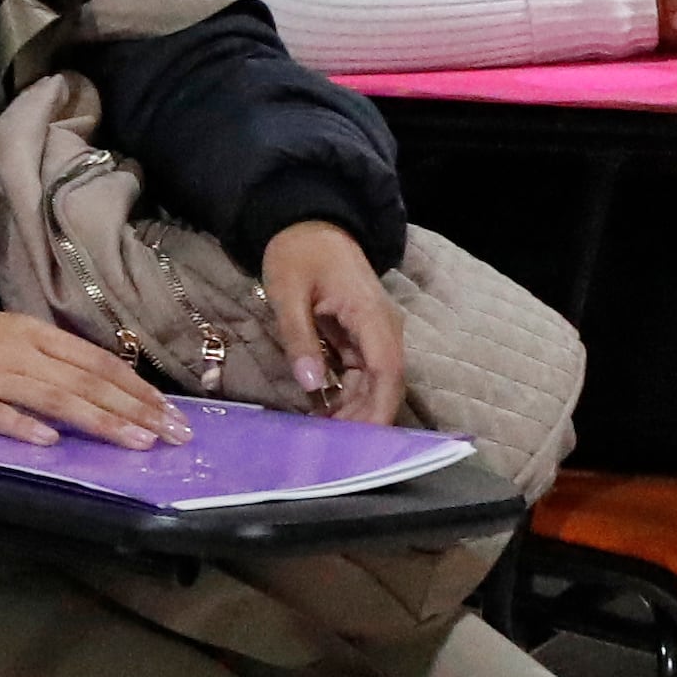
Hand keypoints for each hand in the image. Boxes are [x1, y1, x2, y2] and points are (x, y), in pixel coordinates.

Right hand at [0, 310, 184, 447]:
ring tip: (133, 442)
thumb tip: (114, 388)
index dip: (136, 387)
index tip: (169, 412)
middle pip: (85, 381)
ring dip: (96, 420)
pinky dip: (21, 426)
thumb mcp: (21, 336)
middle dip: (133, 410)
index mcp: (37, 334)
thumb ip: (62, 360)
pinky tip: (49, 442)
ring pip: (52, 398)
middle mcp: (20, 352)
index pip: (97, 361)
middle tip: (170, 435)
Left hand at [258, 221, 406, 424]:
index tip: (366, 442)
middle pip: (383, 385)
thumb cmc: (297, 253)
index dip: (379, 409)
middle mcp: (382, 329)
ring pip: (371, 384)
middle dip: (364, 420)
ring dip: (353, 412)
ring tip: (324, 442)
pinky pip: (358, 375)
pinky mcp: (358, 339)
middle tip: (333, 453)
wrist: (306, 224)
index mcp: (371, 316)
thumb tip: (312, 385)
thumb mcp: (288, 292)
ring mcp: (372, 335)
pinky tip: (322, 417)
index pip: (387, 371)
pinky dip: (343, 397)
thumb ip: (300, 337)